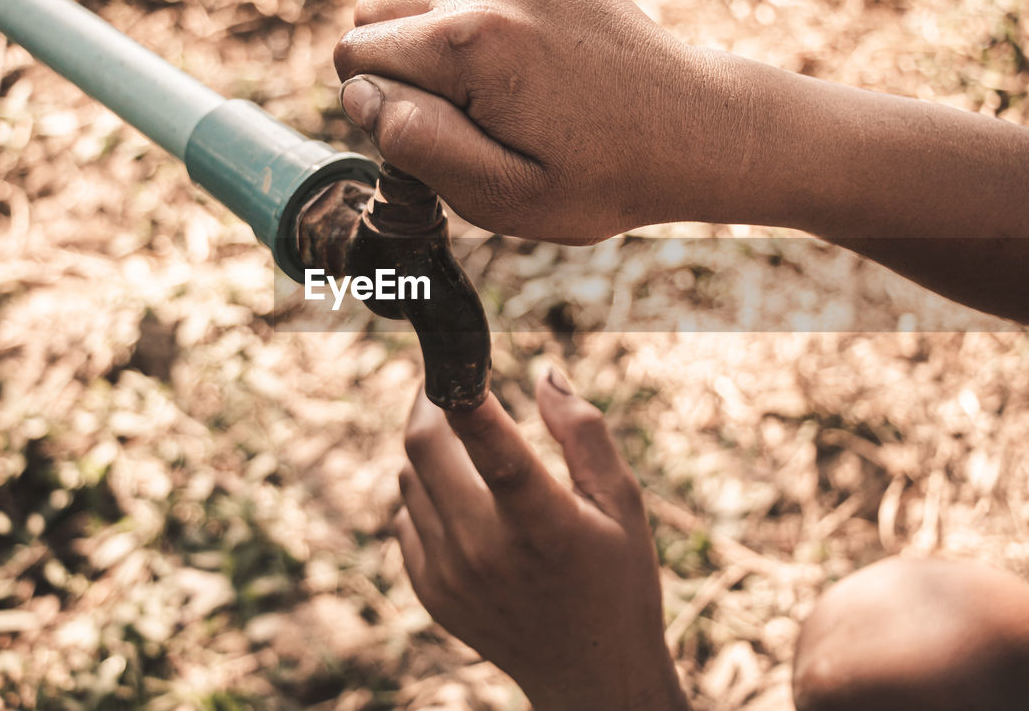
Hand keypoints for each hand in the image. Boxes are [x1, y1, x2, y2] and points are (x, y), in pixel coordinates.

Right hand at [334, 0, 748, 243]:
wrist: (692, 127)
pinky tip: (524, 59)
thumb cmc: (597, 177)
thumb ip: (418, 144)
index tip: (451, 137)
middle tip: (471, 116)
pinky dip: (472, 19)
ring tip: (500, 88)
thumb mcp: (502, 194)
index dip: (389, 110)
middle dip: (401, 68)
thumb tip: (362, 92)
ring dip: (433, 43)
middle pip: (373, 13)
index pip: (357, 59)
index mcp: (471, 39)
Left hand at [394, 369, 688, 710]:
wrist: (589, 675)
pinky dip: (426, 492)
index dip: (465, 393)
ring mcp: (449, 574)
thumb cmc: (616, 579)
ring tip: (469, 448)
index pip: (492, 447)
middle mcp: (485, 550)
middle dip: (431, 400)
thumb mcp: (622, 504)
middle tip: (448, 382)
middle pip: (424, 447)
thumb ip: (585, 434)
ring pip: (409, 476)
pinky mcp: (429, 589)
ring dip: (431, 448)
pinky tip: (465, 500)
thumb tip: (544, 373)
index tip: (453, 353)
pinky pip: (406, 514)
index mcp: (542, 524)